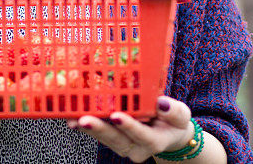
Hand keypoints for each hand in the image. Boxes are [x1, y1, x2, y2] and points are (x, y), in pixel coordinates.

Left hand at [66, 96, 195, 162]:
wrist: (166, 132)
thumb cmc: (173, 121)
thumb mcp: (181, 115)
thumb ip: (174, 111)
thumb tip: (162, 103)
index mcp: (154, 142)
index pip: (142, 135)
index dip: (129, 126)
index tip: (116, 116)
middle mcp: (136, 148)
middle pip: (116, 140)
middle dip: (100, 130)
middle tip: (84, 120)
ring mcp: (122, 146)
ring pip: (104, 138)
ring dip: (88, 128)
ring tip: (73, 118)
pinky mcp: (111, 140)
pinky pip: (97, 134)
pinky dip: (84, 125)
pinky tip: (71, 117)